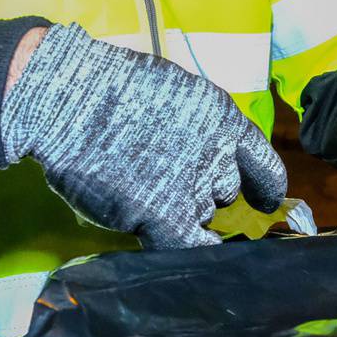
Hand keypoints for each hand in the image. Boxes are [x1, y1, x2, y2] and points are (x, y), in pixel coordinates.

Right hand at [1, 24, 286, 249]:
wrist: (71, 98)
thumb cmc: (112, 86)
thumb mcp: (174, 94)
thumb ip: (196, 126)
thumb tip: (201, 150)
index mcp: (224, 121)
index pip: (264, 165)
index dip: (265, 185)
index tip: (265, 198)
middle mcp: (217, 158)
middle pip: (226, 193)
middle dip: (208, 194)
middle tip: (171, 184)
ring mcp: (193, 191)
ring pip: (202, 217)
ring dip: (184, 214)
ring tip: (147, 195)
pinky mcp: (163, 217)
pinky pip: (188, 247)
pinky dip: (184, 250)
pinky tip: (165, 240)